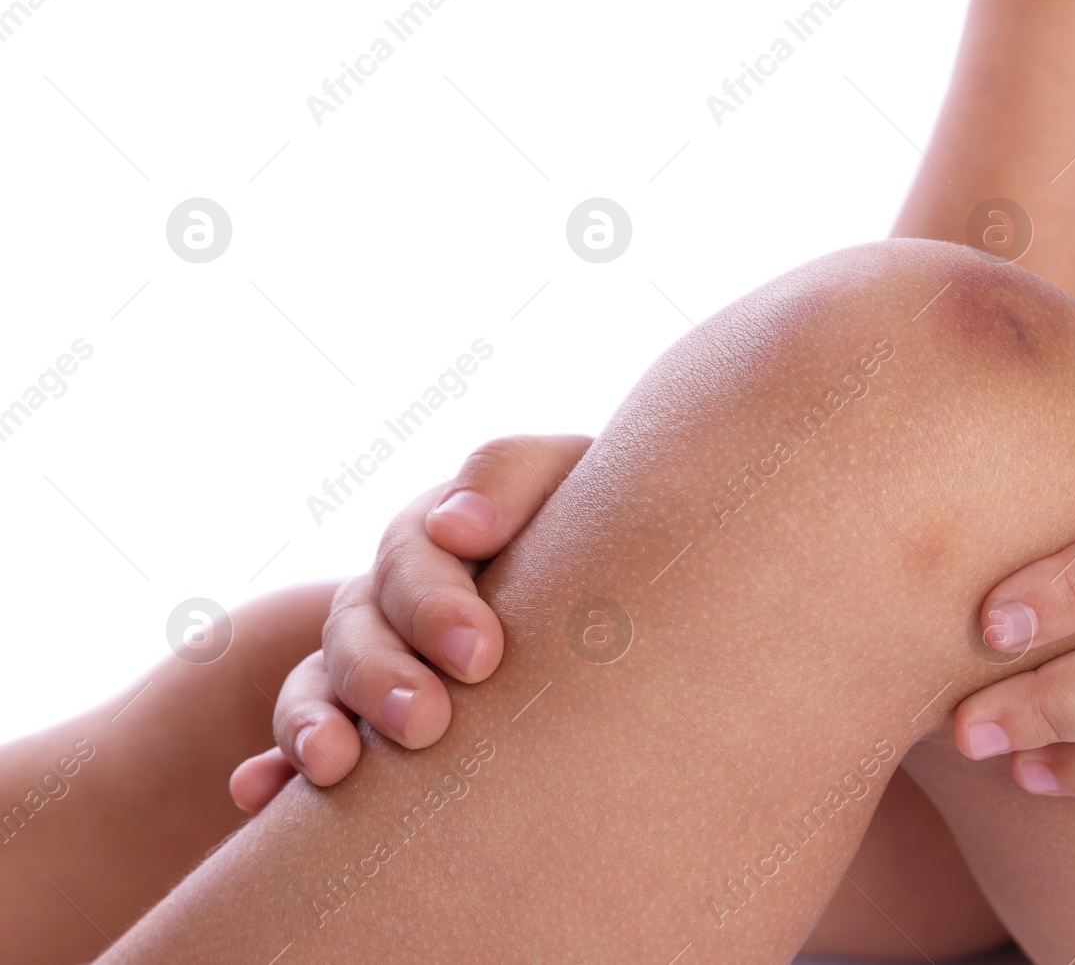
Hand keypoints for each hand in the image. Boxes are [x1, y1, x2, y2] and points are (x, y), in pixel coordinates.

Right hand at [229, 434, 589, 812]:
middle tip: (425, 722)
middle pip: (359, 623)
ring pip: (320, 681)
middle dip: (382, 675)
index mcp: (446, 531)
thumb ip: (511, 477)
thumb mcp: (573, 477)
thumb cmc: (608, 530)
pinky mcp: (367, 717)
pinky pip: (306, 738)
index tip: (479, 655)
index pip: (413, 554)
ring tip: (335, 767)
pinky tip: (258, 795)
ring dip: (314, 721)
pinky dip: (274, 766)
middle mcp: (400, 590)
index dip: (435, 603)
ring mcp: (377, 652)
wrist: (619, 589)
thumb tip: (454, 525)